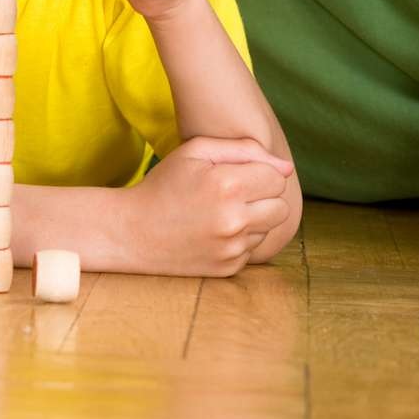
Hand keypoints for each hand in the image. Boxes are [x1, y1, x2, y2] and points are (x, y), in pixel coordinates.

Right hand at [120, 136, 294, 276]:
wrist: (131, 232)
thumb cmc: (164, 184)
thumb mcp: (196, 151)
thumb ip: (244, 149)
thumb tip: (287, 168)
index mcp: (227, 185)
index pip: (276, 178)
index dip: (259, 173)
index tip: (236, 174)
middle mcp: (234, 220)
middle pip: (281, 207)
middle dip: (264, 198)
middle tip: (234, 193)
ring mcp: (231, 248)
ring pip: (269, 229)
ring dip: (253, 219)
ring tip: (221, 212)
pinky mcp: (228, 268)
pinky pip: (252, 249)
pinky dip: (240, 240)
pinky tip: (213, 231)